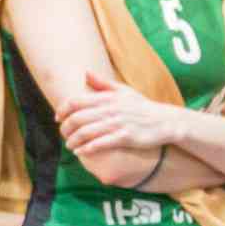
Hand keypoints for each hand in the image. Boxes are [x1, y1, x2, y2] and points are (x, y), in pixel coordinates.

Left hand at [57, 70, 178, 152]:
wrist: (166, 121)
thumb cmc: (143, 107)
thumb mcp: (124, 91)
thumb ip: (103, 83)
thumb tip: (85, 73)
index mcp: (107, 98)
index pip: (76, 102)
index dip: (62, 110)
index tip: (58, 118)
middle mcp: (111, 110)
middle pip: (77, 118)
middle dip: (65, 128)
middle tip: (64, 134)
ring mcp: (118, 124)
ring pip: (86, 132)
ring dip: (73, 141)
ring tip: (70, 146)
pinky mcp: (125, 137)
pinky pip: (101, 143)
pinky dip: (87, 148)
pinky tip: (81, 152)